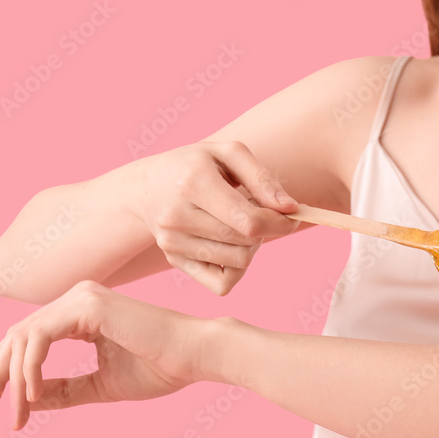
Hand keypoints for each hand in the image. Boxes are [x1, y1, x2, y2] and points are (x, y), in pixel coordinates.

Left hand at [0, 280, 206, 429]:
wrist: (195, 356)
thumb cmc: (161, 368)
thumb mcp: (101, 384)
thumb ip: (65, 390)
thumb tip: (26, 402)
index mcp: (83, 313)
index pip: (28, 338)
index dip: (3, 370)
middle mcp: (78, 299)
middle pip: (16, 335)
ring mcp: (82, 298)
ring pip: (22, 337)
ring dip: (12, 379)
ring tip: (15, 413)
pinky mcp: (88, 306)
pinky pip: (39, 337)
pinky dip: (30, 368)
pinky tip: (33, 394)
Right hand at [133, 140, 300, 295]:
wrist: (147, 187)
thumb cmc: (196, 166)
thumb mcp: (228, 153)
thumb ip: (263, 178)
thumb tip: (290, 208)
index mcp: (193, 182)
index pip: (249, 221)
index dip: (280, 223)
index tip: (291, 216)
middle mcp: (176, 216)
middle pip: (246, 243)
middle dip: (266, 231)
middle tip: (258, 213)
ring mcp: (172, 242)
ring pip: (238, 263)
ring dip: (251, 247)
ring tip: (239, 225)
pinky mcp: (174, 261)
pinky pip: (222, 284)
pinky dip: (236, 269)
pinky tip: (229, 245)